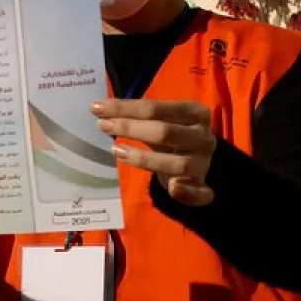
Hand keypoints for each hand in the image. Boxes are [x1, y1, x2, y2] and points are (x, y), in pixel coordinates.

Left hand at [92, 98, 216, 206]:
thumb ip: (137, 116)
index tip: (97, 108)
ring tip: (116, 151)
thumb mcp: (160, 120)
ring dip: (145, 159)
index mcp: (195, 113)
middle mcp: (203, 137)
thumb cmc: (173, 135)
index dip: (125, 108)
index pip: (156, 107)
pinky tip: (174, 189)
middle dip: (130, 128)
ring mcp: (204, 163)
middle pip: (165, 132)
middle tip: (102, 126)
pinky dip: (188, 193)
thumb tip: (101, 110)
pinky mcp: (203, 187)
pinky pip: (200, 193)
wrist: (199, 160)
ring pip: (177, 163)